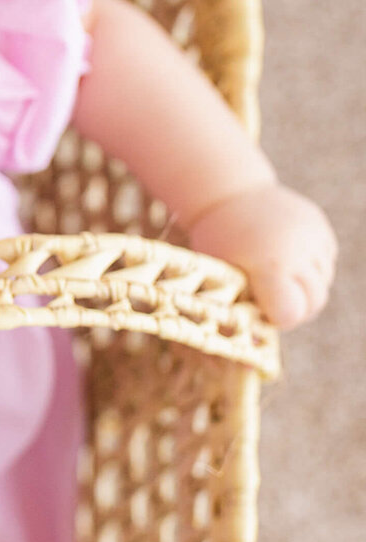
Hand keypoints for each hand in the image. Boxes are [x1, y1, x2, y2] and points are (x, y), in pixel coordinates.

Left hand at [186, 181, 336, 329]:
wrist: (228, 192)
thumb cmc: (217, 240)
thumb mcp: (220, 274)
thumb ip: (241, 306)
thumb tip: (254, 348)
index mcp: (271, 263)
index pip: (292, 313)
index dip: (278, 318)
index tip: (262, 312)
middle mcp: (299, 250)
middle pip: (313, 301)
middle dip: (295, 308)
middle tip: (270, 302)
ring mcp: (314, 236)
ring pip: (322, 283)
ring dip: (303, 289)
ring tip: (276, 279)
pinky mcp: (321, 227)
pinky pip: (325, 262)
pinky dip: (310, 269)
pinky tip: (286, 260)